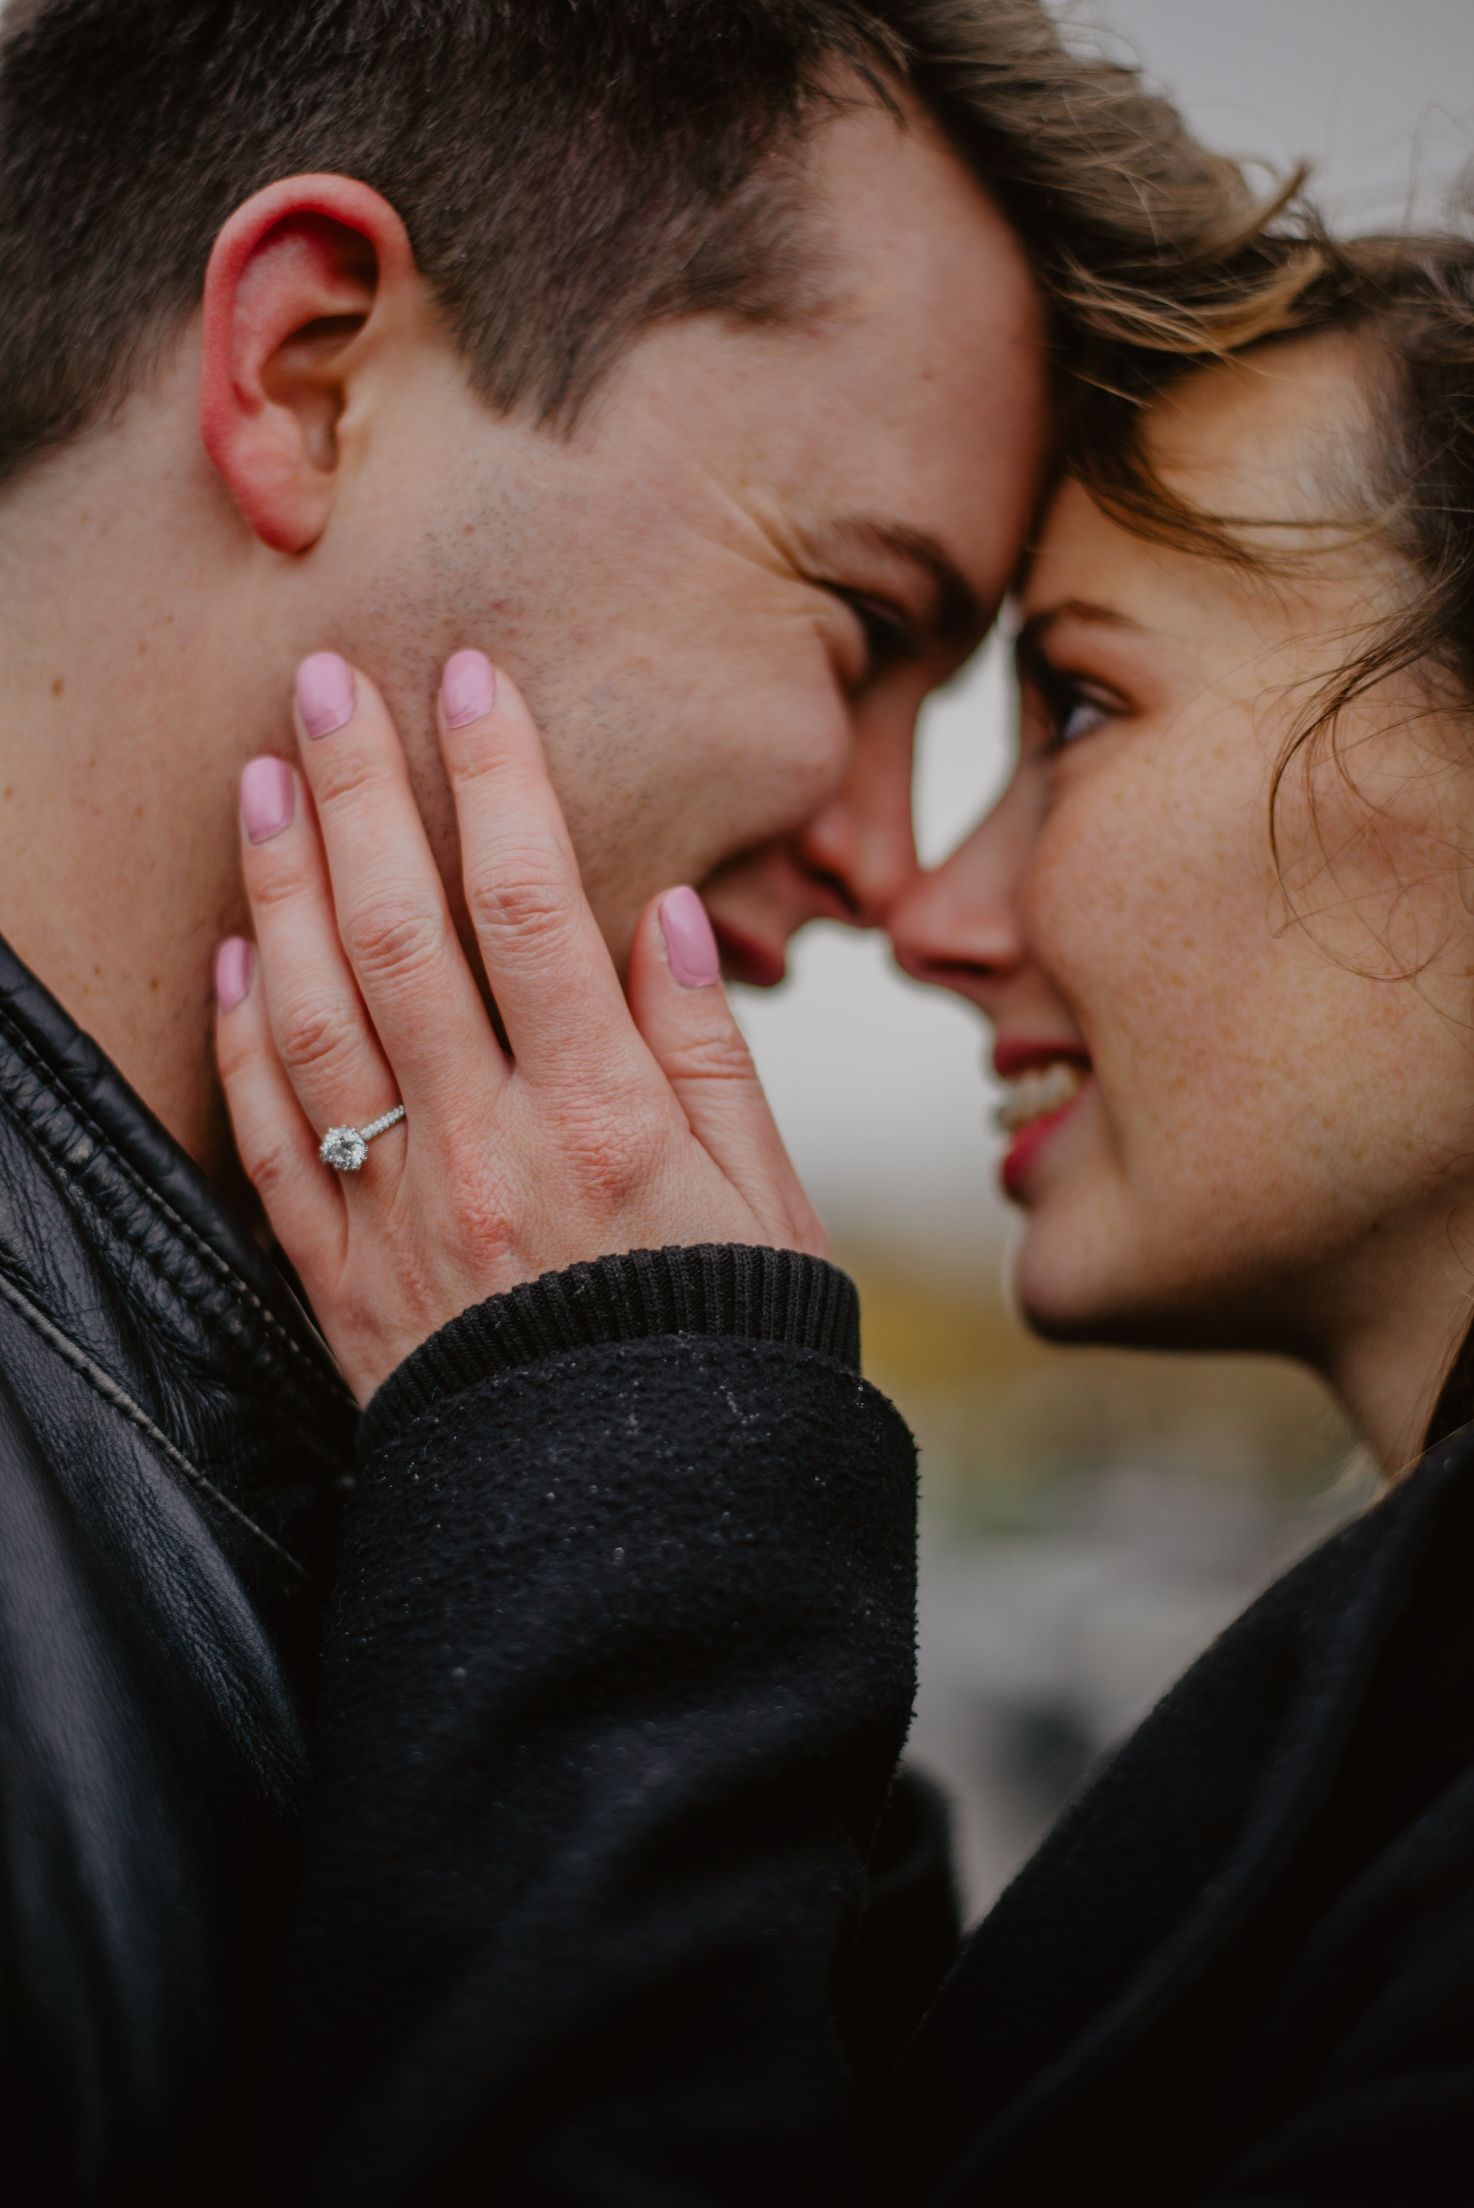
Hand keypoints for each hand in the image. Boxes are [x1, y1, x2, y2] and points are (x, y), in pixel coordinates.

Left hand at [214, 650, 827, 1404]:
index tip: (472, 678)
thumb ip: (710, 1058)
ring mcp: (399, 1216)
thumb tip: (661, 915)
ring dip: (281, 887)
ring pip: (315, 1018)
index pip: (533, 906)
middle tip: (325, 682)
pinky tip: (236, 954)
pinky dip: (244, 1041)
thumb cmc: (722, 1357)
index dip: (496, 779)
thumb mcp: (770, 1208)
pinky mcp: (342, 1282)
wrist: (629, 1539)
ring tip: (263, 779)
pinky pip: (275, 1144)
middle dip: (361, 791)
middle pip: (400, 934)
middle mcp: (487, 1152)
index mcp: (606, 1122)